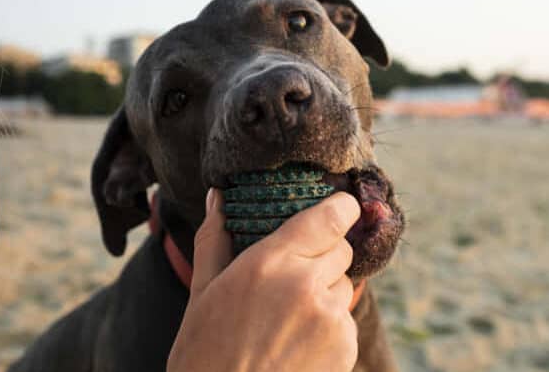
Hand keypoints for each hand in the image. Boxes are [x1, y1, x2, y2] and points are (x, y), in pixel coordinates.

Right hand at [167, 188, 359, 371]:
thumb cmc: (204, 352)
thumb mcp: (202, 292)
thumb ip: (214, 238)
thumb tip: (217, 196)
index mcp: (269, 262)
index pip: (331, 216)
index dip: (340, 208)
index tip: (339, 207)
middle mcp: (306, 284)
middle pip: (340, 248)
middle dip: (322, 255)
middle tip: (291, 277)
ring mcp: (330, 318)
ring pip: (342, 285)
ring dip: (323, 292)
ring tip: (286, 320)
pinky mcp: (345, 347)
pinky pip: (345, 320)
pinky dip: (329, 326)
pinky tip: (296, 344)